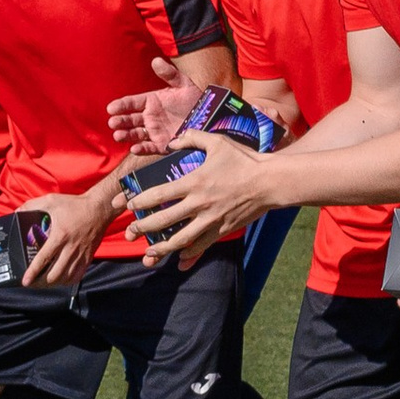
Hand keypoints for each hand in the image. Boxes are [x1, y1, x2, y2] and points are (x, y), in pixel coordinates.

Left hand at [19, 189, 110, 290]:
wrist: (100, 208)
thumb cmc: (75, 205)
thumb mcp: (51, 201)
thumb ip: (32, 205)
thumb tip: (17, 212)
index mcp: (60, 236)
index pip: (44, 259)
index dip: (33, 272)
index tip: (25, 281)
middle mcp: (71, 248)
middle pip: (54, 274)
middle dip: (41, 282)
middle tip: (32, 282)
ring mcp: (80, 255)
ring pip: (65, 278)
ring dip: (53, 283)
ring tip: (43, 282)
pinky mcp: (88, 258)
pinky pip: (77, 276)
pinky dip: (67, 281)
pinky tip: (60, 279)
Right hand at [106, 57, 197, 152]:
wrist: (210, 119)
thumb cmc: (196, 100)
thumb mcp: (184, 84)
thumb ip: (169, 74)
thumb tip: (155, 60)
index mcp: (151, 102)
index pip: (131, 103)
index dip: (121, 105)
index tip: (111, 108)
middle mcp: (150, 117)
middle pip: (130, 120)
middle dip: (120, 121)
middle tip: (113, 123)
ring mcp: (155, 131)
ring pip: (135, 134)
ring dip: (126, 135)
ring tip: (118, 135)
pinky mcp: (162, 145)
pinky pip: (149, 147)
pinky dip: (141, 149)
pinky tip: (134, 148)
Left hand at [123, 131, 272, 267]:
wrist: (271, 182)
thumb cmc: (245, 160)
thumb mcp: (218, 142)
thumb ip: (193, 137)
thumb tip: (173, 141)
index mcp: (194, 182)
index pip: (159, 194)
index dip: (140, 201)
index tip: (128, 205)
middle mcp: (199, 204)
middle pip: (164, 220)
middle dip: (143, 227)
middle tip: (131, 231)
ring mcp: (211, 220)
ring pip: (181, 239)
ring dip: (162, 247)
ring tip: (148, 252)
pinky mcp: (223, 229)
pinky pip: (203, 246)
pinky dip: (190, 255)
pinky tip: (180, 261)